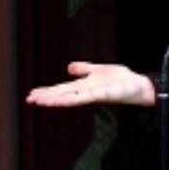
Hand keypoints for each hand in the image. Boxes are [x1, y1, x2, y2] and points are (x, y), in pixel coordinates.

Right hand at [26, 62, 154, 107]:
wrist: (139, 85)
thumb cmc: (121, 80)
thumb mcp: (99, 70)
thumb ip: (84, 69)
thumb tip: (69, 68)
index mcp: (84, 86)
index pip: (62, 89)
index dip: (47, 91)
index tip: (32, 94)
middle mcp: (87, 92)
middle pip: (63, 95)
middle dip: (47, 97)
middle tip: (29, 100)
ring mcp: (95, 94)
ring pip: (72, 98)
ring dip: (56, 100)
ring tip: (42, 102)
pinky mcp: (104, 94)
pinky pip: (87, 96)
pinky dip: (76, 97)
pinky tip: (66, 99)